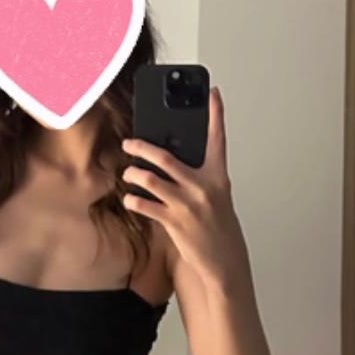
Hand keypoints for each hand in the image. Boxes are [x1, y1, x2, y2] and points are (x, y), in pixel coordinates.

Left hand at [121, 85, 242, 285]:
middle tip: (129, 142)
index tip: (213, 93)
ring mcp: (188, 205)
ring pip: (150, 179)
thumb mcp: (215, 196)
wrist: (225, 260)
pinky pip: (146, 205)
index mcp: (218, 177)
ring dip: (133, 174)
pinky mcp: (175, 223)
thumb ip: (197, 177)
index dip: (216, 114)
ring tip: (128, 173)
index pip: (218, 139)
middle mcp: (203, 187)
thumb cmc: (218, 225)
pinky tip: (130, 198)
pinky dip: (134, 200)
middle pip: (166, 157)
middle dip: (142, 147)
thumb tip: (169, 162)